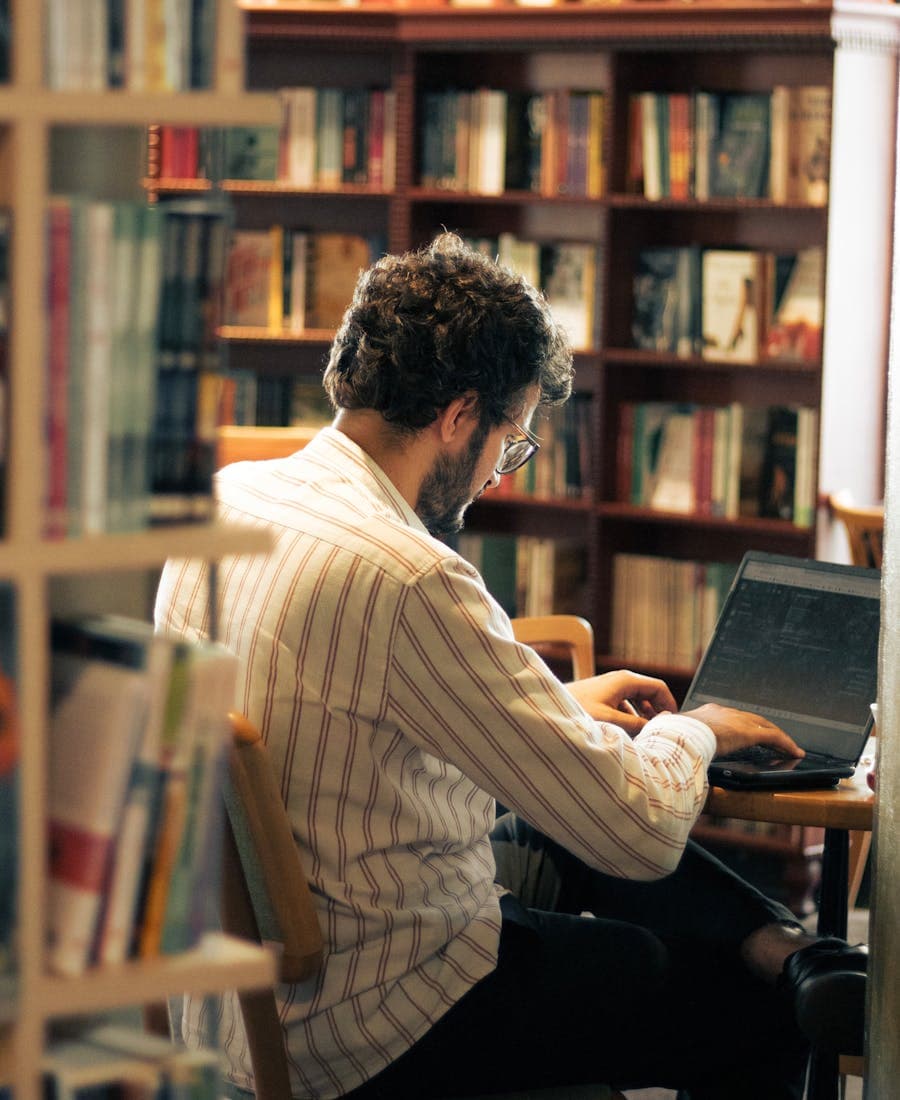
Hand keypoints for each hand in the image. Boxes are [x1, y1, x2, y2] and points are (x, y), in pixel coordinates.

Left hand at [567, 670, 677, 735]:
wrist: (549, 708)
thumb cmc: (578, 711)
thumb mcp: (611, 721)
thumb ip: (636, 724)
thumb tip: (657, 726)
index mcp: (625, 680)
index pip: (659, 687)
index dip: (669, 704)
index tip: (672, 723)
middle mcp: (620, 680)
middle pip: (649, 693)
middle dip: (657, 712)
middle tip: (659, 732)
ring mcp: (610, 687)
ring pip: (637, 701)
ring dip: (642, 717)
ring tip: (643, 736)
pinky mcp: (602, 696)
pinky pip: (625, 706)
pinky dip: (630, 718)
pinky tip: (626, 734)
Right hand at [682, 703, 804, 758]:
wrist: (680, 735)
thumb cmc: (674, 738)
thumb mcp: (675, 736)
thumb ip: (676, 736)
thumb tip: (664, 729)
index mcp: (709, 713)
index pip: (733, 718)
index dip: (743, 725)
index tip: (747, 732)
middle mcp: (726, 712)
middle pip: (753, 720)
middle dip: (766, 729)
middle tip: (777, 740)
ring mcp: (738, 720)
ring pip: (766, 727)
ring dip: (779, 738)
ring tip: (790, 748)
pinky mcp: (749, 732)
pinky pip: (774, 738)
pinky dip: (786, 745)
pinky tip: (795, 752)